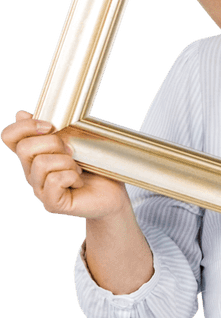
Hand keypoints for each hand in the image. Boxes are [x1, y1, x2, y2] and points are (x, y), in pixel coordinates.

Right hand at [1, 111, 129, 219]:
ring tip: (78, 170)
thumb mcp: (75, 141)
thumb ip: (53, 129)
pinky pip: (55, 180)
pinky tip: (79, 182)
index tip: (51, 126)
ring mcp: (40, 189)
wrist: (112, 192)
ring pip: (42, 163)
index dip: (24, 126)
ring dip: (67, 162)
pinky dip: (72, 176)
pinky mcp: (52, 203)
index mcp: (34, 155)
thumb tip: (21, 113)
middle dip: (54, 143)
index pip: (10, 137)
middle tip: (72, 152)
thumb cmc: (94, 165)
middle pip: (25, 147)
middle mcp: (31, 173)